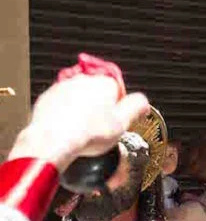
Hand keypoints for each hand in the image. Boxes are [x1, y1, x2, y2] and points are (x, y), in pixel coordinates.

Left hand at [9, 75, 148, 169]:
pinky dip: (66, 113)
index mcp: (105, 82)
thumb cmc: (87, 132)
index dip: (120, 106)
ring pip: (79, 96)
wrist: (53, 140)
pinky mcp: (48, 97)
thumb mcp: (124, 123)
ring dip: (83, 109)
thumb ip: (137, 106)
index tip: (118, 119)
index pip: (119, 88)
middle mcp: (84, 80)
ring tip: (84, 129)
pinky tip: (69, 128)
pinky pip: (62, 103)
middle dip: (100, 106)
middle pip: (98, 91)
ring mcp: (63, 87)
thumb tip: (143, 101)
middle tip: (101, 126)